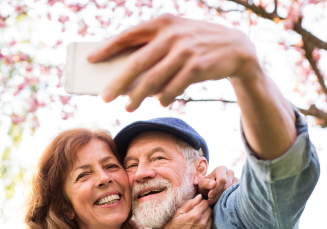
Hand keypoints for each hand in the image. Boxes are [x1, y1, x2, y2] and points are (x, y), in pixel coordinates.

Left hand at [87, 14, 257, 110]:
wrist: (235, 47)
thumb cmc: (194, 44)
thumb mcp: (174, 37)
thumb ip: (152, 49)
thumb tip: (123, 76)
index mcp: (161, 23)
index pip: (128, 35)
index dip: (107, 48)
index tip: (90, 59)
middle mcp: (171, 34)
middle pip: (136, 62)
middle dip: (118, 82)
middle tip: (104, 97)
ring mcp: (185, 50)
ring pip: (153, 79)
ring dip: (138, 96)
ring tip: (127, 107)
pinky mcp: (197, 66)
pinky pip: (173, 87)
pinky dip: (163, 97)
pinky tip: (159, 101)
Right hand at [159, 194, 211, 228]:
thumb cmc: (173, 228)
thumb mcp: (177, 213)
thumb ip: (189, 203)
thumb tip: (200, 196)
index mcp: (195, 215)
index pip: (205, 203)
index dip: (200, 202)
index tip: (196, 205)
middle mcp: (202, 223)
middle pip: (209, 209)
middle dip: (204, 209)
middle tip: (195, 212)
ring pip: (211, 218)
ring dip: (206, 216)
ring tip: (196, 220)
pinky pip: (210, 227)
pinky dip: (205, 225)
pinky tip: (197, 227)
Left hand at [197, 166, 238, 204]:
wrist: (209, 189)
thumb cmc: (205, 185)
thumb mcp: (201, 184)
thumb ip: (206, 183)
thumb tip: (213, 184)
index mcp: (221, 169)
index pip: (222, 180)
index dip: (216, 190)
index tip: (209, 196)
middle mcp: (230, 172)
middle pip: (227, 186)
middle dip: (218, 195)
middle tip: (210, 200)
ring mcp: (235, 179)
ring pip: (231, 191)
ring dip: (221, 198)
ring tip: (213, 200)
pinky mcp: (237, 186)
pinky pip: (234, 194)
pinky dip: (226, 198)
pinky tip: (219, 200)